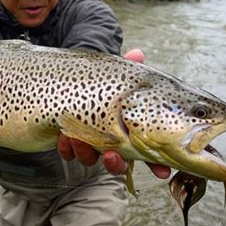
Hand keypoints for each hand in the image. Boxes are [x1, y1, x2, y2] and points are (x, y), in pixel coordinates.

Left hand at [57, 49, 170, 179]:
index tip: (162, 172)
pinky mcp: (69, 141)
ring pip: (90, 159)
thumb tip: (137, 53)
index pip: (147, 151)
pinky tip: (63, 136)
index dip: (156, 164)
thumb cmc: (100, 78)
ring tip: (79, 139)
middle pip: (118, 162)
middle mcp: (110, 139)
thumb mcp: (114, 72)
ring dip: (86, 153)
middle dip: (115, 163)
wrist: (68, 80)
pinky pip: (68, 152)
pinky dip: (66, 147)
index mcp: (128, 127)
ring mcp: (89, 141)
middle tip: (112, 156)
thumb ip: (127, 65)